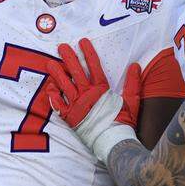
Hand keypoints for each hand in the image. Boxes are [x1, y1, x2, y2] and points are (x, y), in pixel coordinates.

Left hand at [45, 38, 139, 161]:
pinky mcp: (70, 118)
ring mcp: (77, 106)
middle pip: (76, 72)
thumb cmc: (124, 123)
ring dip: (57, 73)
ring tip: (50, 63)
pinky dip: (53, 96)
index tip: (82, 41)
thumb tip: (135, 65)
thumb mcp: (132, 101)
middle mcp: (87, 95)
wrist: (114, 143)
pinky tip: (49, 87)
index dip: (88, 53)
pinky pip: (59, 105)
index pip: (94, 66)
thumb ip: (133, 83)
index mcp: (102, 90)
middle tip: (62, 47)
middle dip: (69, 58)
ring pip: (64, 85)